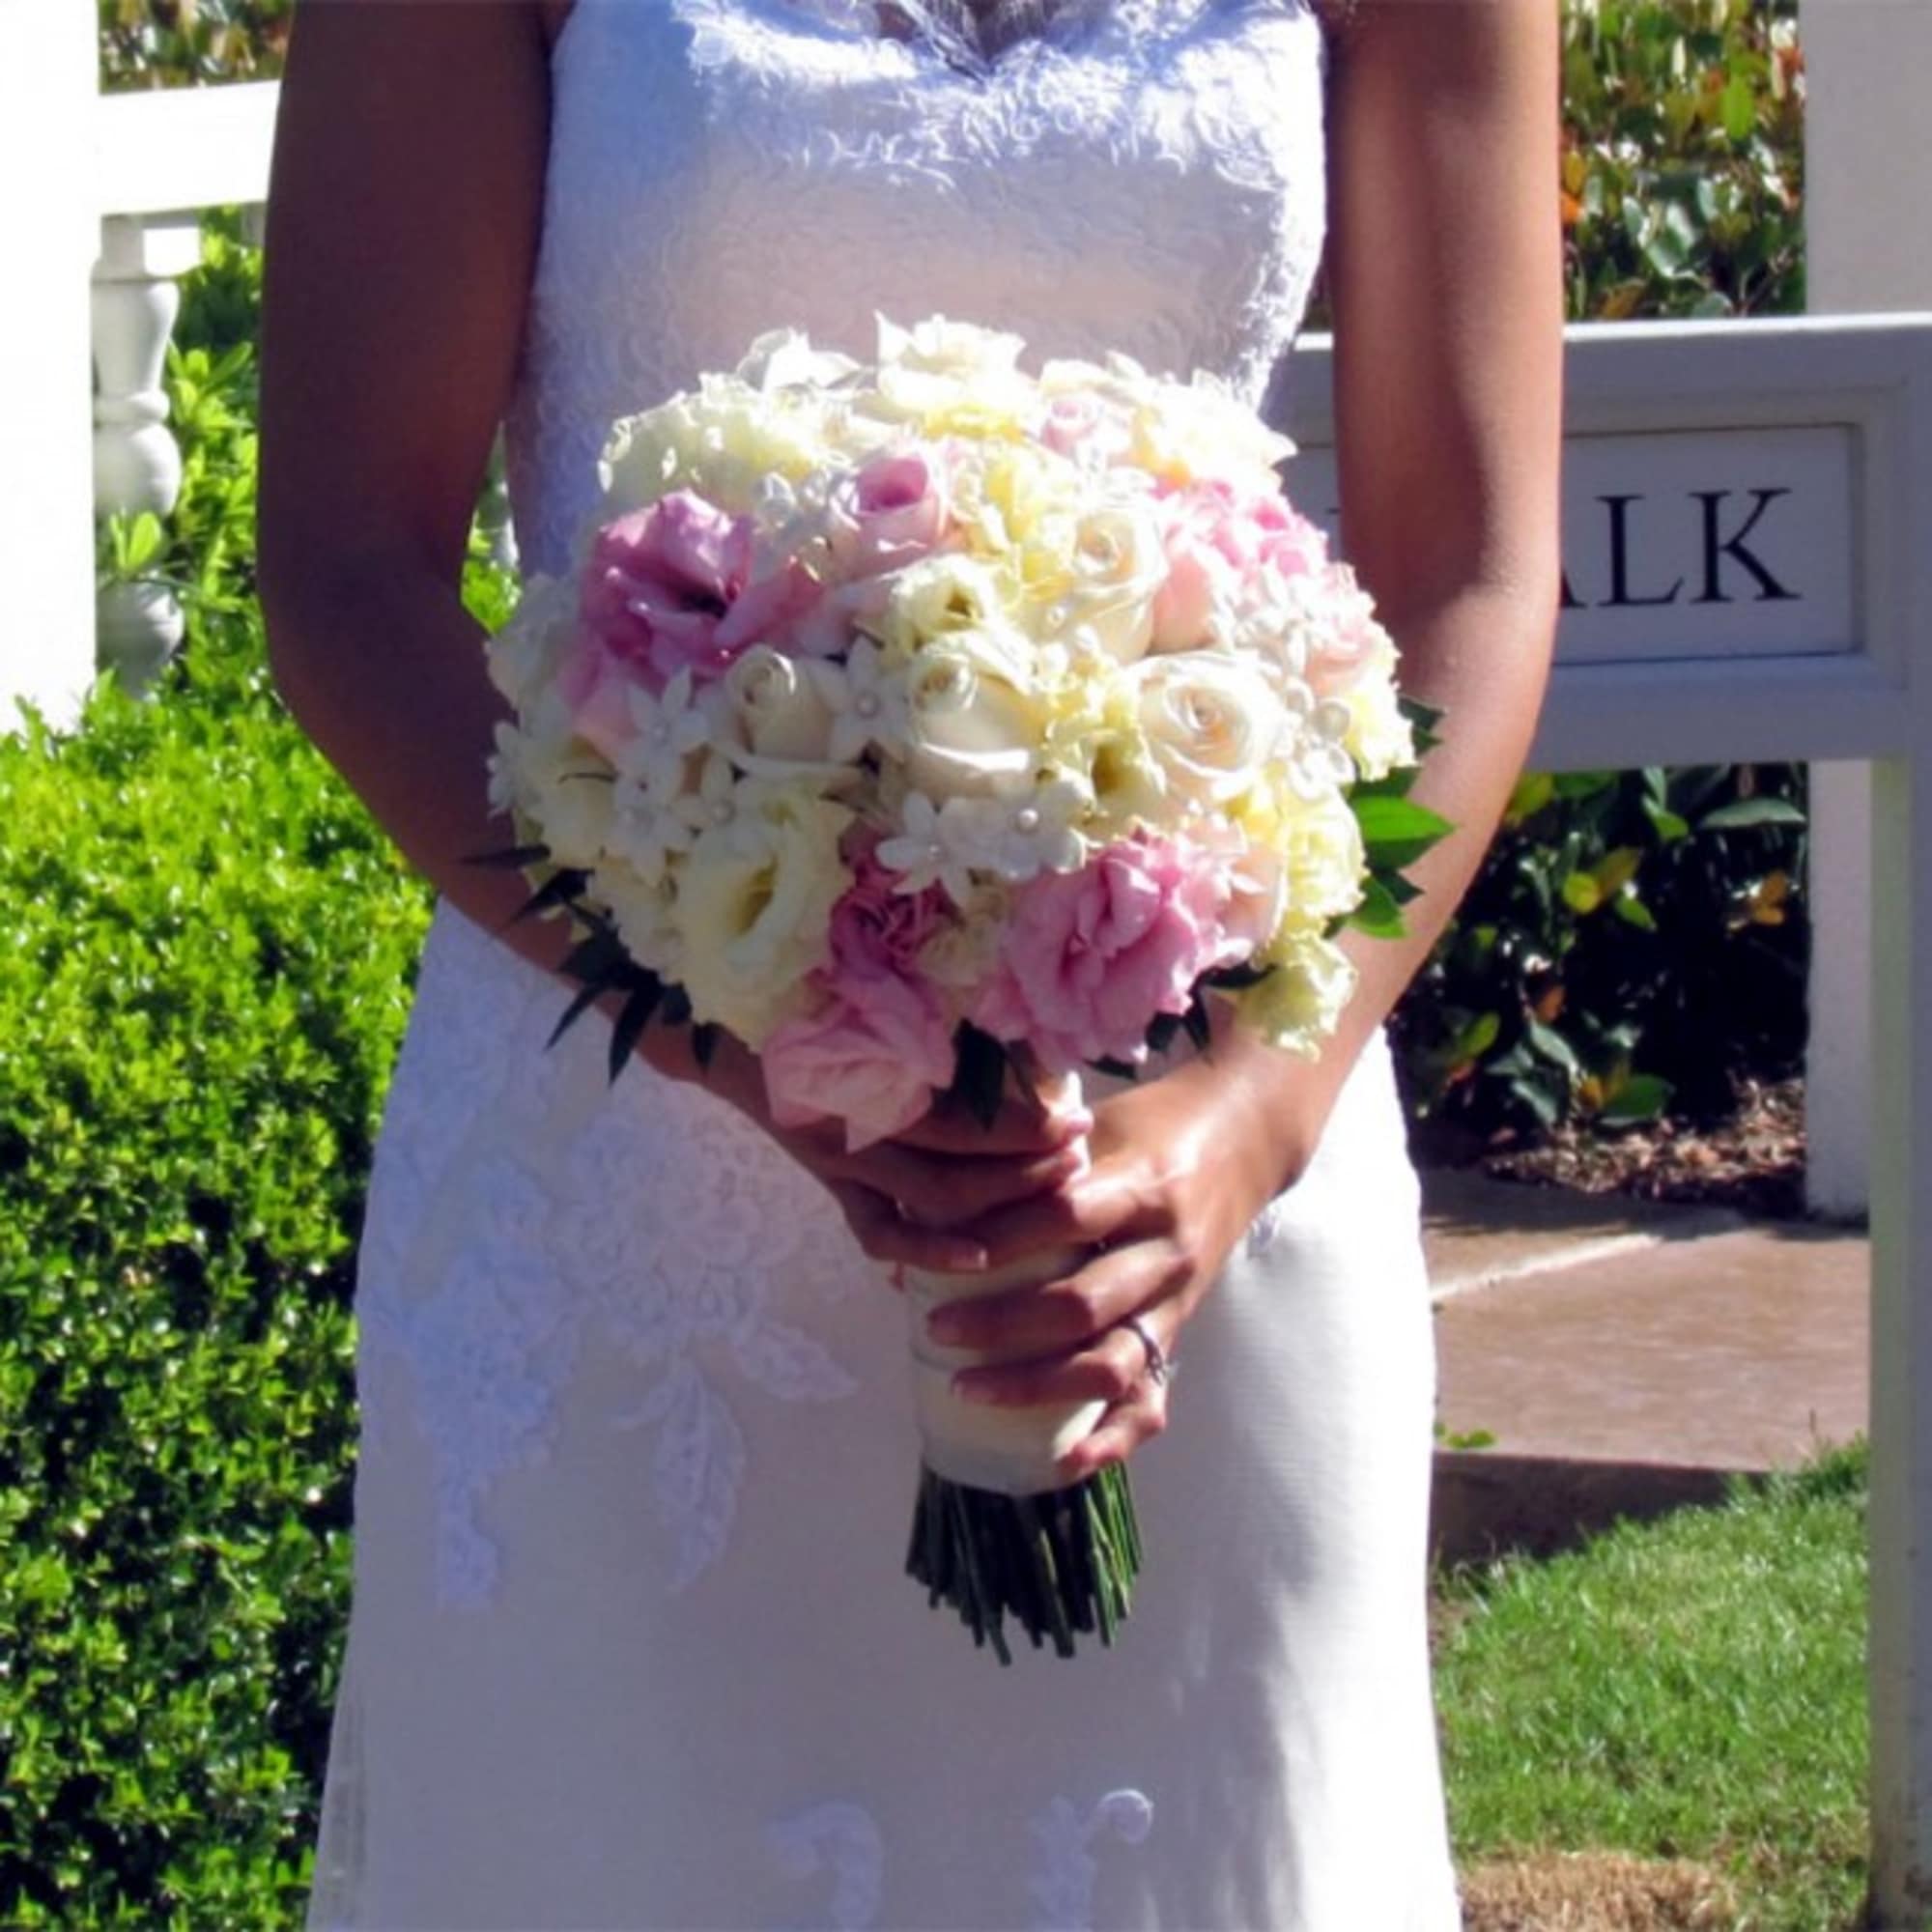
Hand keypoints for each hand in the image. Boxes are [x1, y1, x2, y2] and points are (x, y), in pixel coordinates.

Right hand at [638, 1021, 1093, 1275]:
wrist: (721, 1034)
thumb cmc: (809, 998)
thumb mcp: (870, 997)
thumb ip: (933, 1018)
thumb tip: (1019, 1028)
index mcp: (866, 1078)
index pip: (961, 1122)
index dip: (1023, 1127)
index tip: (1075, 1114)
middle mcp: (855, 1131)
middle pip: (955, 1174)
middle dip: (1025, 1170)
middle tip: (1079, 1153)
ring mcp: (840, 1164)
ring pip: (926, 1207)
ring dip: (995, 1205)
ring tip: (1050, 1190)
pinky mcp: (833, 1184)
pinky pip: (878, 1231)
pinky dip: (926, 1252)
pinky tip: (976, 1260)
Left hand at [920, 1047, 1326, 1479]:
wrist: (1248, 1136)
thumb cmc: (1153, 1121)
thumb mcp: (1096, 1125)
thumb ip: (1029, 1167)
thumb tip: (929, 1219)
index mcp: (1142, 1186)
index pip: (1065, 1217)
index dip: (1000, 1242)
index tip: (938, 1257)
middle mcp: (1166, 1249)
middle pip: (1081, 1303)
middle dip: (1002, 1326)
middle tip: (937, 1333)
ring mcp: (1177, 1297)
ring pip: (1112, 1361)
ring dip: (1038, 1386)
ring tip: (969, 1389)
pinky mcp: (1180, 1330)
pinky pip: (1153, 1398)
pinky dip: (1112, 1437)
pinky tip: (1064, 1460)